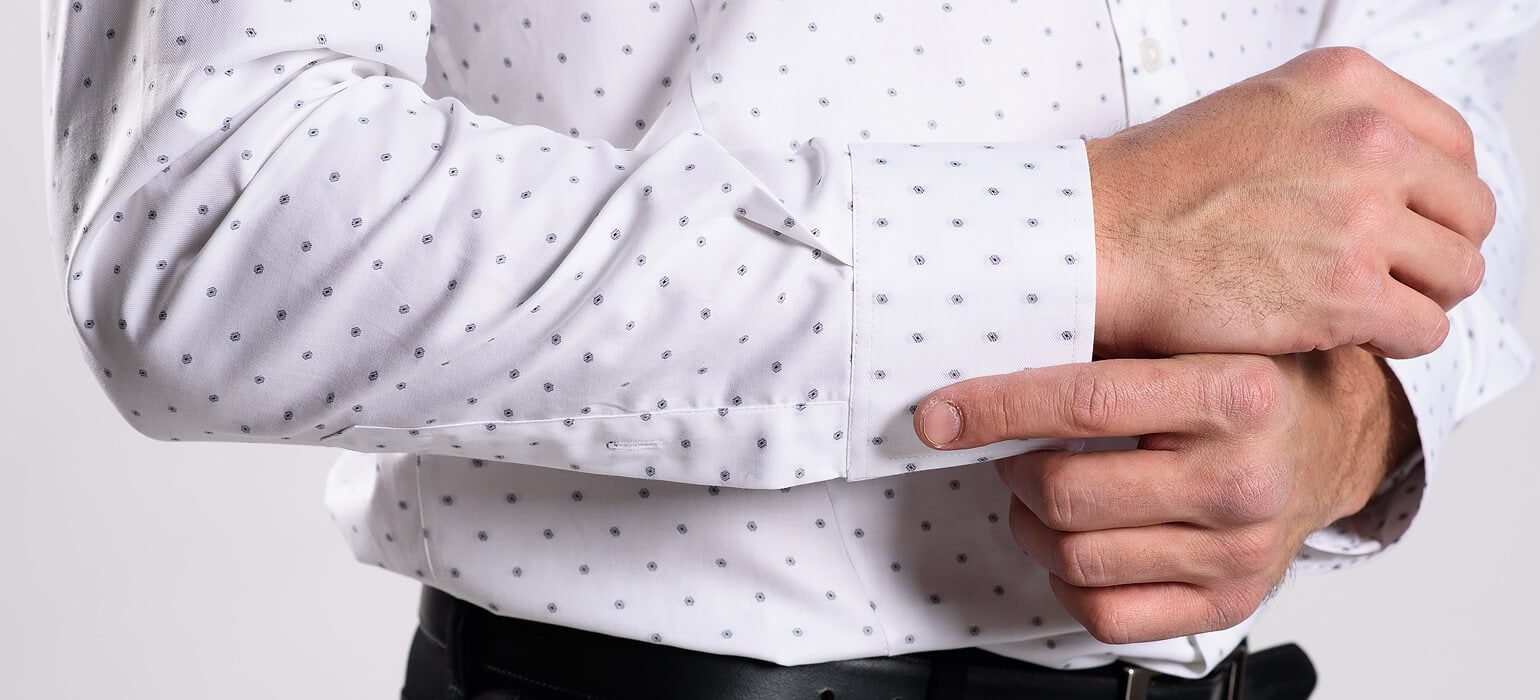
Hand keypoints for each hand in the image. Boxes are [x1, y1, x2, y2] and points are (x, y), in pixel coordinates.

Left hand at [912, 349, 1416, 643]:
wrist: (1333, 442)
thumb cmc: (1249, 380)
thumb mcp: (1197, 334)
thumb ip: (1113, 339)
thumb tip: (993, 342)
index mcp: (1237, 394)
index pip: (1087, 403)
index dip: (997, 410)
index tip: (940, 415)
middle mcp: (1244, 478)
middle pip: (1068, 494)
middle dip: (1015, 471)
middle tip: (1016, 451)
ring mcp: (1238, 550)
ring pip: (1075, 558)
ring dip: (1034, 526)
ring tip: (1047, 494)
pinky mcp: (1227, 602)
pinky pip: (1104, 613)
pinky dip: (1068, 580)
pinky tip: (1081, 540)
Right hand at [1090, 46, 1494, 359]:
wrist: (1096, 239)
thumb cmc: (1154, 187)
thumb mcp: (1257, 112)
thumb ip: (1332, 128)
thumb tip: (1388, 175)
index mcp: (1347, 85)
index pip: (1451, 145)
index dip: (1435, 196)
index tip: (1407, 225)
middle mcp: (1366, 140)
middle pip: (1467, 210)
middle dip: (1435, 250)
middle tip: (1391, 276)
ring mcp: (1360, 217)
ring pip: (1457, 273)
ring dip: (1420, 298)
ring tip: (1369, 309)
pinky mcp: (1344, 293)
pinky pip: (1424, 329)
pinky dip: (1396, 342)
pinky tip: (1350, 336)